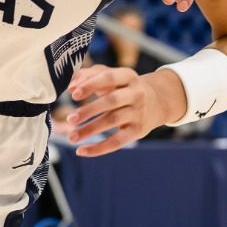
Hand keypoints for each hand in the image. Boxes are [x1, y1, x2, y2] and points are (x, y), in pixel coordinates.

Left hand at [63, 63, 184, 157]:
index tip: (73, 94)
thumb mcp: (111, 76)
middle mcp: (136, 93)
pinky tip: (82, 151)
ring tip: (72, 137)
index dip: (91, 85)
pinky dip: (99, 148)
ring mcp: (138, 113)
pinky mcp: (138, 131)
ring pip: (113, 121)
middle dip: (90, 110)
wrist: (156, 101)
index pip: (109, 78)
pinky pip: (117, 141)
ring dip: (90, 130)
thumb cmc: (123, 87)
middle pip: (112, 101)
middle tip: (70, 118)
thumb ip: (89, 76)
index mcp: (127, 76)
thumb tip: (70, 86)